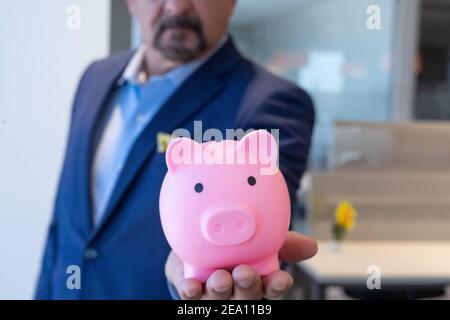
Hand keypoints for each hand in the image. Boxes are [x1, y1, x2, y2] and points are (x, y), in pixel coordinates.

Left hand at [165, 231, 317, 299]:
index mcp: (259, 279)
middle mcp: (238, 289)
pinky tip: (191, 286)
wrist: (200, 240)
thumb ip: (284, 241)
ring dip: (221, 289)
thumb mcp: (263, 238)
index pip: (273, 287)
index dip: (277, 285)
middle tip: (245, 272)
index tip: (282, 278)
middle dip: (247, 285)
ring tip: (220, 276)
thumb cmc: (237, 244)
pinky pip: (192, 296)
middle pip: (247, 295)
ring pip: (220, 298)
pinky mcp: (193, 289)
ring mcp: (215, 292)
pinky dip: (192, 292)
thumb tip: (312, 246)